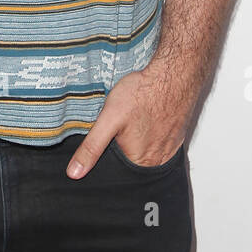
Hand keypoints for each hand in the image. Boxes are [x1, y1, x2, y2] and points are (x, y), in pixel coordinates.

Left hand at [66, 66, 191, 178]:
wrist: (173, 75)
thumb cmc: (143, 94)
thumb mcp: (108, 119)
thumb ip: (92, 147)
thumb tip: (75, 172)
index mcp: (139, 162)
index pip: (117, 176)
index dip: (105, 165)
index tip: (105, 147)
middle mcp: (157, 161)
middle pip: (132, 166)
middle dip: (122, 153)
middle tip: (120, 131)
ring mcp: (170, 149)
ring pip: (147, 155)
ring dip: (138, 145)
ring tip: (133, 125)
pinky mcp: (177, 137)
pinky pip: (160, 145)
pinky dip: (152, 138)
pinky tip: (146, 123)